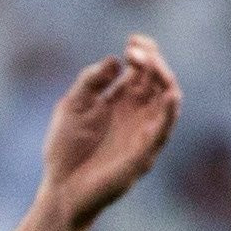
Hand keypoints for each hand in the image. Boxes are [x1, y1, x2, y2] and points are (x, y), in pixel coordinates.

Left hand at [36, 34, 181, 230]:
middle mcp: (138, 113)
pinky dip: (169, 113)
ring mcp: (144, 133)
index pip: (145, 69)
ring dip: (163, 79)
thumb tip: (116, 60)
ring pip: (168, 100)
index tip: (132, 41)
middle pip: (159, 80)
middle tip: (136, 50)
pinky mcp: (144, 155)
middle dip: (152, 61)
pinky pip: (164, 131)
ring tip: (150, 64)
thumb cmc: (67, 149)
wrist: (61, 190)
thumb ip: (90, 81)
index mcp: (123, 100)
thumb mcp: (72, 106)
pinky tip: (169, 95)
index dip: (144, 52)